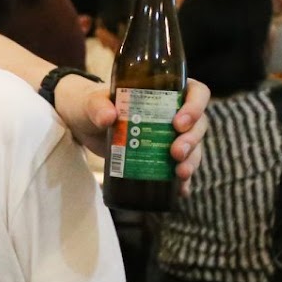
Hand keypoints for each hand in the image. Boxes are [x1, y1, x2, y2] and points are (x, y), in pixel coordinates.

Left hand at [56, 76, 209, 193]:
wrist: (83, 124)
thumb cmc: (92, 105)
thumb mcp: (92, 102)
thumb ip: (98, 106)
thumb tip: (108, 117)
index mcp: (167, 91)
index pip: (196, 93)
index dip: (195, 107)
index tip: (179, 123)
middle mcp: (175, 112)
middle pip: (198, 124)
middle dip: (192, 140)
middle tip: (176, 153)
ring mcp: (170, 136)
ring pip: (194, 147)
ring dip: (192, 160)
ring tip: (180, 174)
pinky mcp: (161, 156)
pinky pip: (178, 167)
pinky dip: (182, 180)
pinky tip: (181, 190)